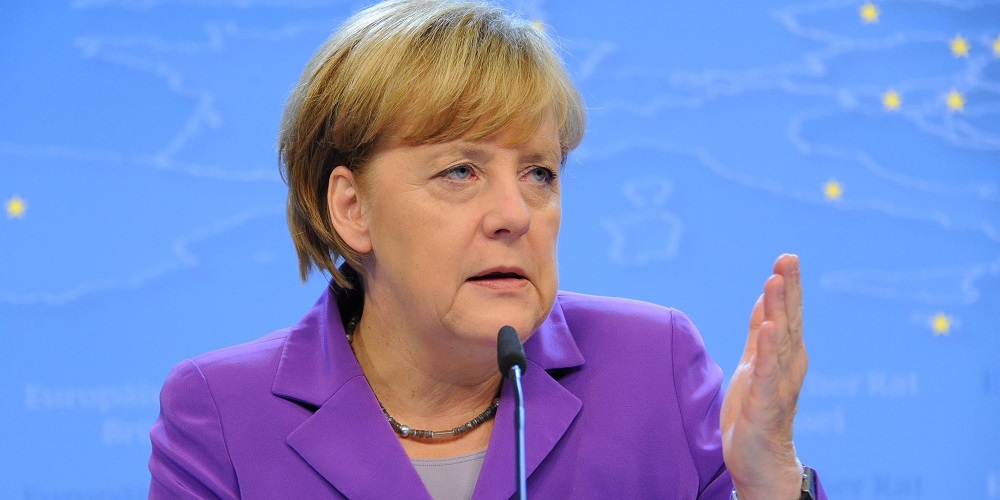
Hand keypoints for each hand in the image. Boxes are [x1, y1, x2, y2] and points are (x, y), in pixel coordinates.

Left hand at [720, 254, 807, 498]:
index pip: (787, 315)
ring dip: (778, 311)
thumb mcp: (754, 365)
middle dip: (788, 290)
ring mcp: (779, 385)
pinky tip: (768, 329)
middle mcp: (788, 366)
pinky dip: (768, 350)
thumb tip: (765, 302)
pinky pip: (767, 373)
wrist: (760, 462)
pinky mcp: (765, 404)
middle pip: (789, 321)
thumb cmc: (757, 413)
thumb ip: (760, 336)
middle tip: (788, 259)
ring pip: (779, 341)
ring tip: (774, 282)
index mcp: (785, 356)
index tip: (787, 258)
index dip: (787, 287)